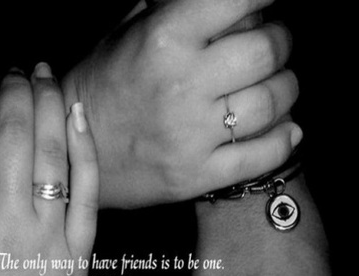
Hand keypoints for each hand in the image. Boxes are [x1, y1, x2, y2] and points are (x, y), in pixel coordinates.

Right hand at [0, 64, 97, 275]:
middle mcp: (12, 223)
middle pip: (13, 142)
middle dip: (14, 95)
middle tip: (15, 71)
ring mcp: (52, 233)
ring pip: (51, 156)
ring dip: (47, 108)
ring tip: (43, 76)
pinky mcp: (83, 245)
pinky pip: (89, 188)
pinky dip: (86, 148)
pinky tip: (79, 113)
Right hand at [62, 0, 300, 207]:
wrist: (70, 152)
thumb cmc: (102, 86)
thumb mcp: (128, 32)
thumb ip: (177, 9)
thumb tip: (237, 5)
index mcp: (163, 39)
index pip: (240, 1)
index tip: (266, 5)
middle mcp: (181, 84)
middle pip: (267, 51)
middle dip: (282, 41)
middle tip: (275, 43)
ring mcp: (190, 135)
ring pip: (273, 103)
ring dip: (286, 89)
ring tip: (278, 85)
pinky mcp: (196, 175)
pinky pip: (262, 156)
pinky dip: (285, 139)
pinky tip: (288, 128)